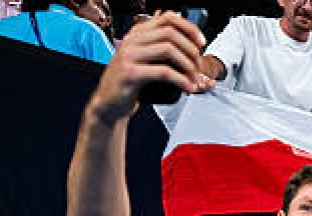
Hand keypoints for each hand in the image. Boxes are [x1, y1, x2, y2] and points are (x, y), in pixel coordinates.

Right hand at [88, 12, 207, 123]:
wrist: (110, 102)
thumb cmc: (133, 83)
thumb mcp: (149, 62)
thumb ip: (168, 52)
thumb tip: (199, 50)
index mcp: (138, 34)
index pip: (168, 17)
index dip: (189, 28)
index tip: (201, 43)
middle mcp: (132, 40)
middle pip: (171, 33)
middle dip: (192, 51)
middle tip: (199, 68)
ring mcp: (129, 55)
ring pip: (168, 49)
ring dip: (188, 66)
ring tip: (194, 80)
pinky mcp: (130, 73)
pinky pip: (163, 72)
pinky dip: (181, 80)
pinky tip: (187, 88)